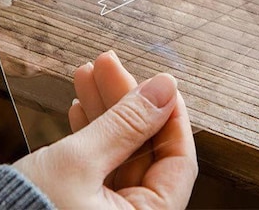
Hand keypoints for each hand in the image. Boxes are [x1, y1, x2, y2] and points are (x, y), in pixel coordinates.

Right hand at [13, 52, 197, 208]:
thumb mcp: (80, 161)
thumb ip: (126, 122)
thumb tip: (165, 88)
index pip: (178, 161)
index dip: (169, 114)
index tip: (157, 80)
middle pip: (144, 150)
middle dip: (125, 102)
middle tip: (107, 63)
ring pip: (119, 153)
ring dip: (104, 110)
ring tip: (87, 73)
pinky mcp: (83, 209)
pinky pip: (99, 167)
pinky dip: (91, 134)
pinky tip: (80, 106)